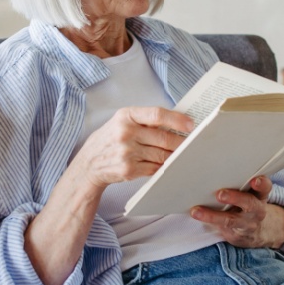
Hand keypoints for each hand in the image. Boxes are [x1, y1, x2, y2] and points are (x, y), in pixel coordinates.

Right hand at [72, 107, 193, 189]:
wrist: (89, 163)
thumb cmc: (110, 139)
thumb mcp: (122, 122)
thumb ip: (145, 120)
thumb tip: (177, 122)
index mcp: (125, 116)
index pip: (157, 114)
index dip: (177, 119)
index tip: (191, 125)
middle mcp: (125, 133)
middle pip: (163, 137)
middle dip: (181, 142)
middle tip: (193, 143)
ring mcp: (127, 153)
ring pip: (162, 155)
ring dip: (175, 156)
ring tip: (183, 155)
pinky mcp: (129, 170)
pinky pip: (155, 168)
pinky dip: (163, 167)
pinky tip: (168, 165)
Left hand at [190, 176, 283, 249]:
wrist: (252, 231)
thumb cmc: (245, 201)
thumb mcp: (250, 190)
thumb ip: (240, 178)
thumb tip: (215, 155)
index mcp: (260, 195)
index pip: (265, 188)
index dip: (262, 184)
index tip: (255, 180)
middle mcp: (256, 209)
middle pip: (250, 204)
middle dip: (235, 198)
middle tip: (220, 194)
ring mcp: (245, 223)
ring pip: (231, 220)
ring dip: (213, 215)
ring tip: (197, 211)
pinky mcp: (234, 233)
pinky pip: (220, 227)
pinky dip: (207, 220)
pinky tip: (196, 214)